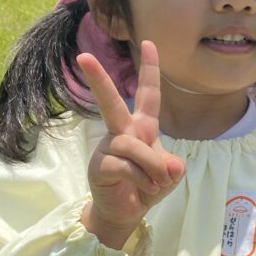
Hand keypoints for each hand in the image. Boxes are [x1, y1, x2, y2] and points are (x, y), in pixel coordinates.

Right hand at [78, 40, 184, 248]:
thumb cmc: (147, 186)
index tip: (149, 43)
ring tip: (158, 183)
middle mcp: (122, 132)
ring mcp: (108, 148)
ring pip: (133, 146)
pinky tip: (146, 188)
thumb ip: (172, 166)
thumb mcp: (169, 175)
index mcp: (141, 127)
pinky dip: (143, 179)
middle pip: (110, 103)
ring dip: (152, 166)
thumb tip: (170, 165)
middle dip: (98, 80)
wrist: (126, 213)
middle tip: (82, 56)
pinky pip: (125, 166)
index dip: (149, 70)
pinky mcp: (100, 167)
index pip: (148, 94)